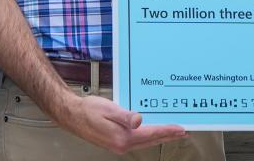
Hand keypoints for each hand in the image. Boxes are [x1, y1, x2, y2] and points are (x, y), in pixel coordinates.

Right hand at [58, 94, 186, 153]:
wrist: (71, 114)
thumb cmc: (88, 110)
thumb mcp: (110, 109)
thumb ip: (126, 116)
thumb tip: (140, 120)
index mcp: (122, 138)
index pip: (151, 134)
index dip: (168, 131)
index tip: (181, 129)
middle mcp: (121, 144)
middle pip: (151, 140)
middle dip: (167, 136)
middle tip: (182, 132)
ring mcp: (117, 145)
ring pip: (145, 142)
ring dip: (159, 137)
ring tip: (172, 133)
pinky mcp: (115, 142)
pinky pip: (137, 140)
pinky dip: (148, 136)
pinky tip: (152, 132)